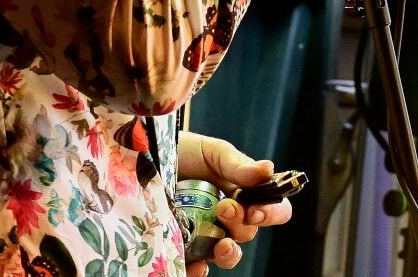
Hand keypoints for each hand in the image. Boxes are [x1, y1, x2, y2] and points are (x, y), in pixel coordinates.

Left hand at [178, 132, 294, 275]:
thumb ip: (238, 165)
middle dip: (241, 224)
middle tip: (224, 208)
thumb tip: (268, 170)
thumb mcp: (212, 152)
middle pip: (249, 233)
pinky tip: (197, 264)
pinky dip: (199, 270)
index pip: (272, 209)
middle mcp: (229, 217)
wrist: (144, 156)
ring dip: (229, 253)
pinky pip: (198, 267)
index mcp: (243, 193)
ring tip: (220, 244)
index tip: (256, 210)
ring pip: (229, 255)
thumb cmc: (183, 151)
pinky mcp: (184, 247)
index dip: (272, 213)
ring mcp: (207, 234)